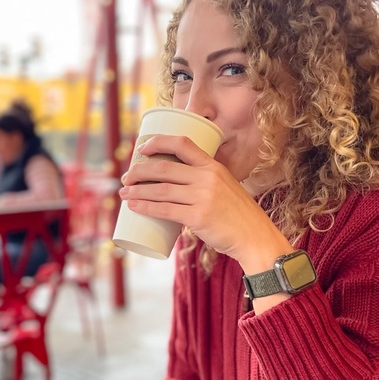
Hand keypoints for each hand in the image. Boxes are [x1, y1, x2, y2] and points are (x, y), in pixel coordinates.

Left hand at [119, 135, 292, 273]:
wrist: (255, 237)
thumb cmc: (237, 215)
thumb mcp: (225, 187)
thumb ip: (204, 182)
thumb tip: (175, 185)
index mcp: (213, 166)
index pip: (183, 143)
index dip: (158, 142)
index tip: (142, 148)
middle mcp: (207, 178)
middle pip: (164, 168)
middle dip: (139, 171)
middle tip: (125, 178)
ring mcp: (203, 197)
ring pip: (160, 190)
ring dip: (136, 191)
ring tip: (123, 194)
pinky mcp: (198, 217)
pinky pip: (164, 210)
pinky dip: (145, 208)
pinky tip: (134, 207)